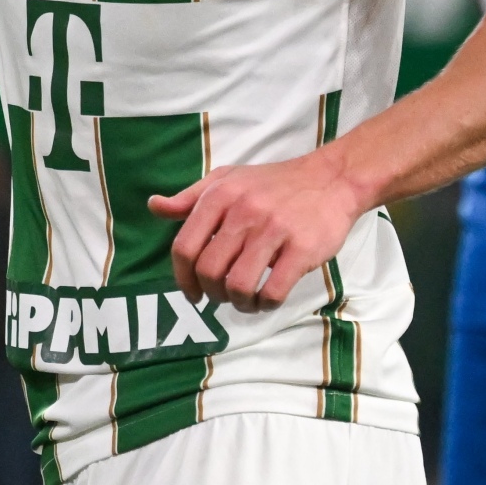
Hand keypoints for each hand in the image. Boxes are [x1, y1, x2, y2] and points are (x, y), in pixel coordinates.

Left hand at [148, 152, 366, 312]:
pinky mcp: (302, 248)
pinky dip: (264, 305)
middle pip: (208, 271)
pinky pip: (273, 291)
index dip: (182, 278)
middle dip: (211, 293)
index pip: (184, 247)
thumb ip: (189, 198)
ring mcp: (273, 230)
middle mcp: (243, 211)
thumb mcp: (227, 179)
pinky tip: (266, 300)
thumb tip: (154, 207)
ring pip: (238, 285)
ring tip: (245, 300)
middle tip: (221, 296)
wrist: (331, 179)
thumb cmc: (273, 184)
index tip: (192, 293)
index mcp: (220, 195)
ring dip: (237, 303)